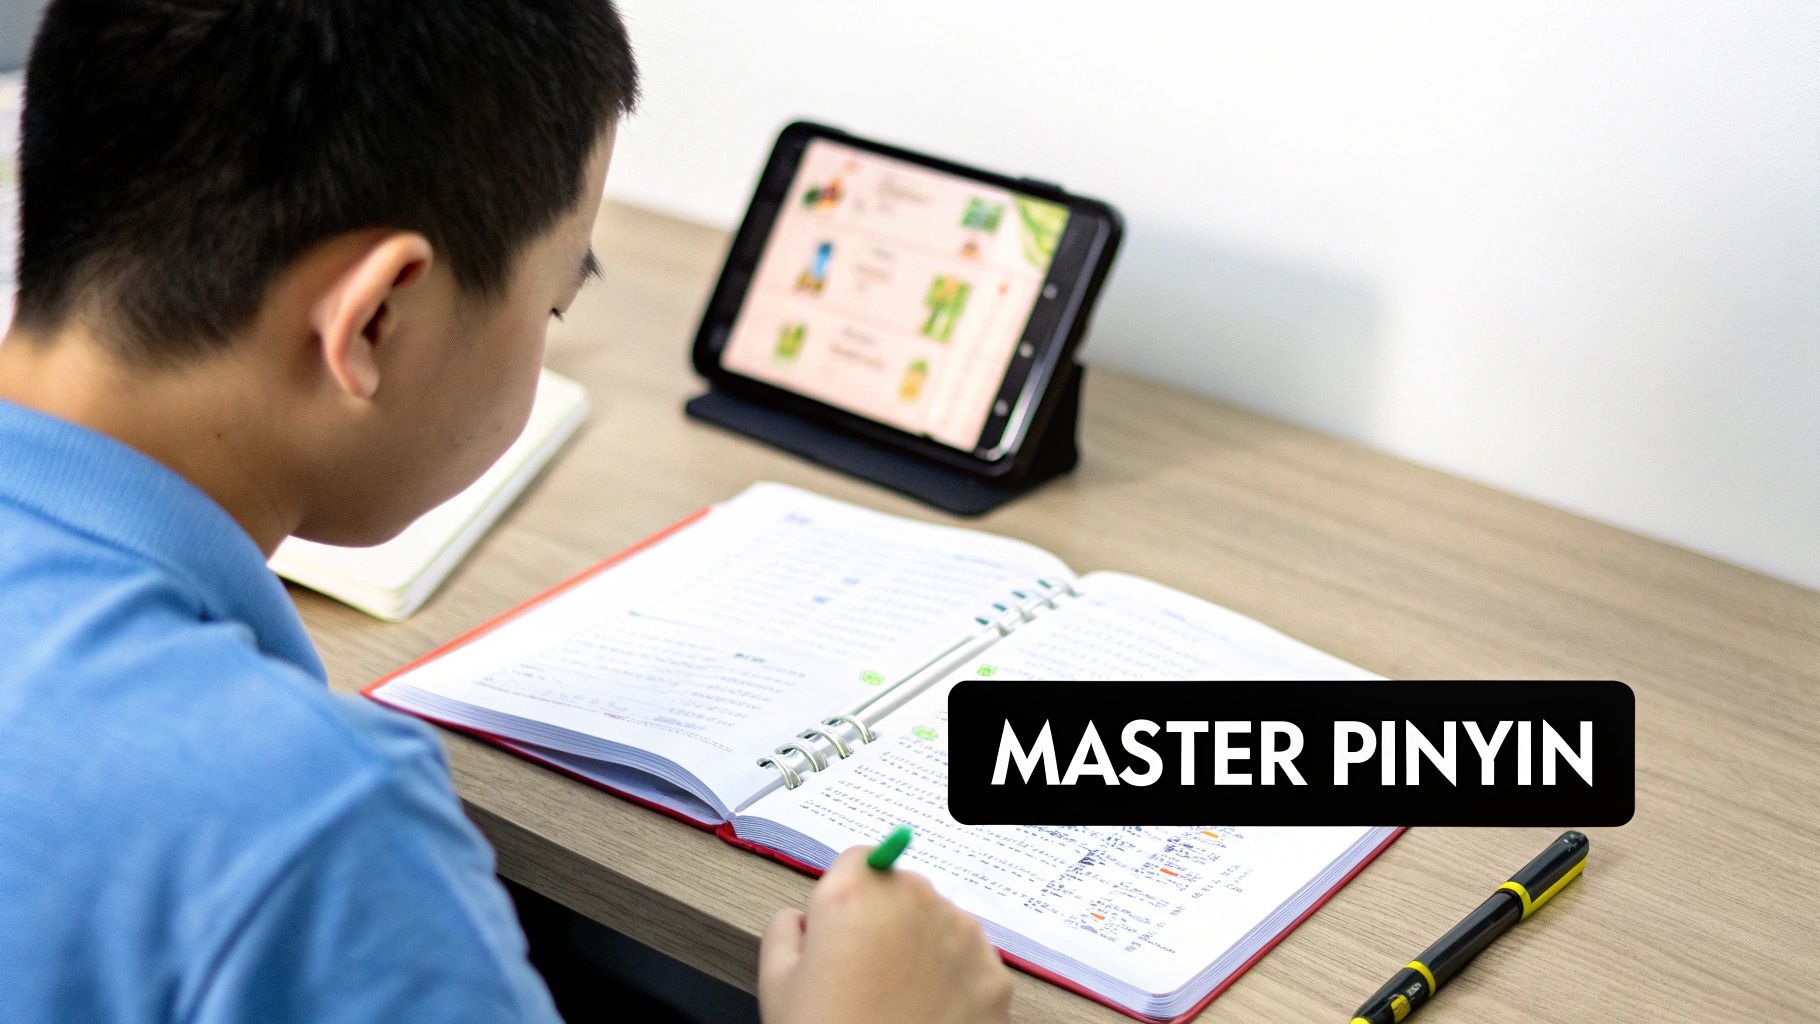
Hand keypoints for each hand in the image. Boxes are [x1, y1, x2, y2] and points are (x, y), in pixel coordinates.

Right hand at [758, 846, 1012, 1023]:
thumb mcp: (776, 983)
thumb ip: (785, 929)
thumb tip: (802, 919)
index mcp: (856, 894)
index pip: (860, 860)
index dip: (848, 895)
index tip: (843, 929)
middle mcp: (916, 901)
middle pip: (903, 891)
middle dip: (887, 921)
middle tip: (866, 974)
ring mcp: (963, 937)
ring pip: (942, 924)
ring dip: (924, 948)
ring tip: (898, 1001)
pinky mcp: (995, 976)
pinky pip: (972, 962)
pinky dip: (956, 981)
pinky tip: (928, 1014)